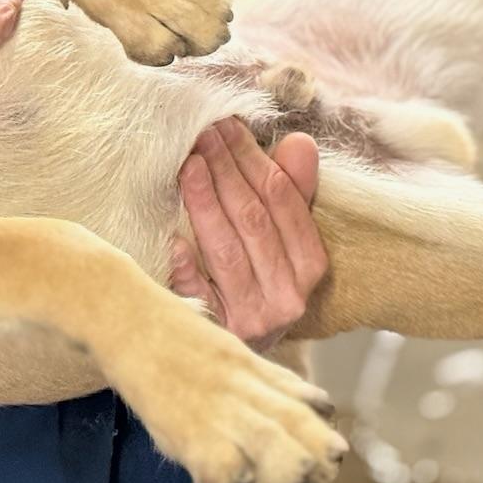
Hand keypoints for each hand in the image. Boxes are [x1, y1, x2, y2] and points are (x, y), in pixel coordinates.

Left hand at [169, 119, 325, 351]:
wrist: (232, 356)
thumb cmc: (258, 283)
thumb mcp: (282, 240)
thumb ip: (293, 191)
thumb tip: (300, 143)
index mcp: (310, 267)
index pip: (281, 201)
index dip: (254, 159)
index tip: (228, 126)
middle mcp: (288, 295)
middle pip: (252, 221)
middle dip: (225, 171)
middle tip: (200, 134)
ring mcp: (253, 318)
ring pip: (226, 251)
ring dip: (204, 203)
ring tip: (186, 165)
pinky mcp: (219, 333)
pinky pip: (199, 295)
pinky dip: (187, 267)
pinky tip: (172, 239)